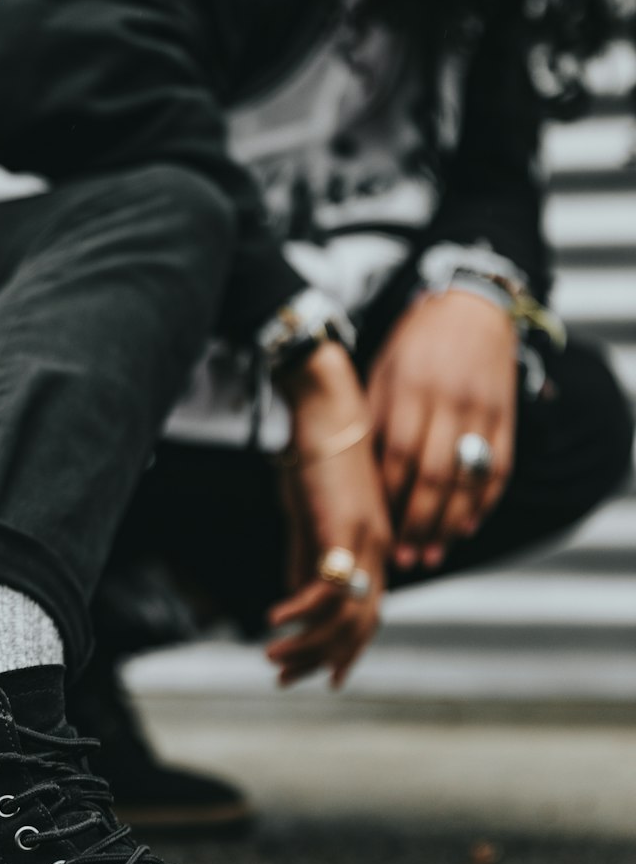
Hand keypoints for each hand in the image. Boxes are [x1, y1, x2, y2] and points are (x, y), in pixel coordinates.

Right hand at [266, 343, 391, 689]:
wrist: (324, 408)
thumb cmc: (315, 454)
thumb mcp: (308, 515)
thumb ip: (306, 556)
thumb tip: (297, 597)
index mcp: (374, 546)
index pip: (367, 614)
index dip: (346, 649)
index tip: (322, 675)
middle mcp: (378, 549)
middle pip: (360, 625)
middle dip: (323, 659)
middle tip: (287, 680)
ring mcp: (366, 542)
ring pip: (345, 617)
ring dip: (306, 644)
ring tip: (272, 657)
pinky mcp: (345, 531)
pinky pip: (327, 590)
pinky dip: (300, 613)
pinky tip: (274, 617)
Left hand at [366, 289, 518, 571]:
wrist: (472, 305)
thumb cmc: (414, 343)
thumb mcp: (382, 372)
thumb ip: (374, 420)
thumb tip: (358, 477)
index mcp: (410, 388)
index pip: (397, 454)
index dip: (387, 497)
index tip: (374, 530)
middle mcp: (449, 401)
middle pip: (433, 474)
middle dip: (417, 523)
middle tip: (403, 559)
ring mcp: (482, 410)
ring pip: (467, 478)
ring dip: (448, 524)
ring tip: (430, 554)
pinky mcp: (505, 416)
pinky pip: (498, 468)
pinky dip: (482, 503)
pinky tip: (464, 527)